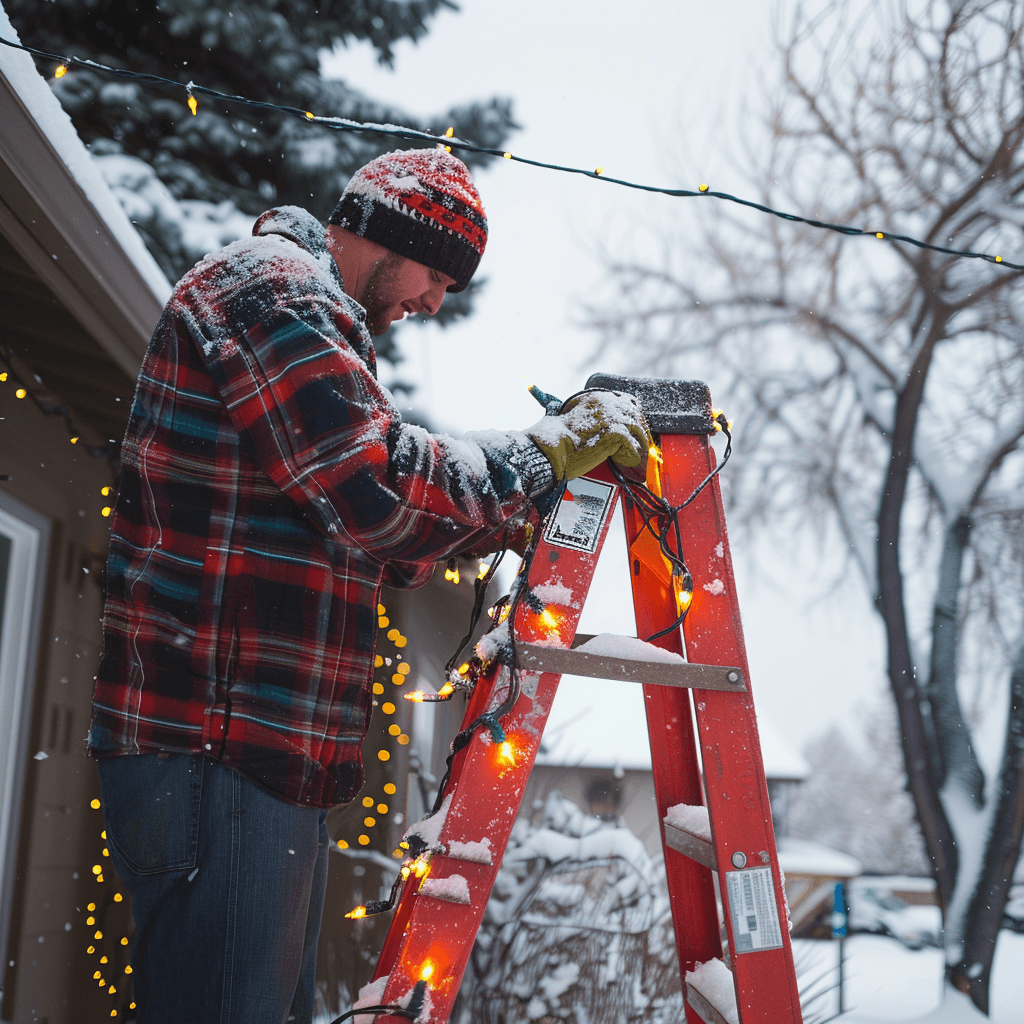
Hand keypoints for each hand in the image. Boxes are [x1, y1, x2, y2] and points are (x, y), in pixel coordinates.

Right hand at [525, 390, 650, 480]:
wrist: (547, 450)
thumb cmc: (555, 440)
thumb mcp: (576, 422)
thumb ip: (593, 420)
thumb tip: (611, 431)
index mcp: (596, 397)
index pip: (627, 402)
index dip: (634, 418)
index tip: (636, 431)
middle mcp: (606, 402)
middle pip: (635, 415)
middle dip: (640, 432)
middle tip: (642, 447)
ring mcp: (611, 416)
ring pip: (637, 430)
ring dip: (639, 445)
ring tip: (637, 458)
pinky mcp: (614, 432)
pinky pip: (632, 445)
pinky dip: (632, 456)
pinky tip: (626, 462)